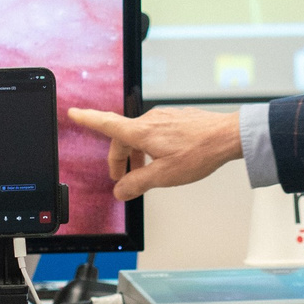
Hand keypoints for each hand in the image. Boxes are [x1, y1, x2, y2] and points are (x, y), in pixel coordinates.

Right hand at [66, 106, 242, 199]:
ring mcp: (164, 117)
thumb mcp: (164, 176)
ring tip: (146, 172)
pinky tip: (165, 159)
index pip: (106, 124)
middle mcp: (150, 120)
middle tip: (123, 179)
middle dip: (120, 159)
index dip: (88, 119)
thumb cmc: (200, 152)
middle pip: (123, 137)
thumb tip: (121, 190)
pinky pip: (155, 132)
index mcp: (142, 132)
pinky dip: (151, 146)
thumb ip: (138, 183)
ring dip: (136, 153)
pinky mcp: (176, 118)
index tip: (74, 113)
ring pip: (140, 135)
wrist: (228, 136)